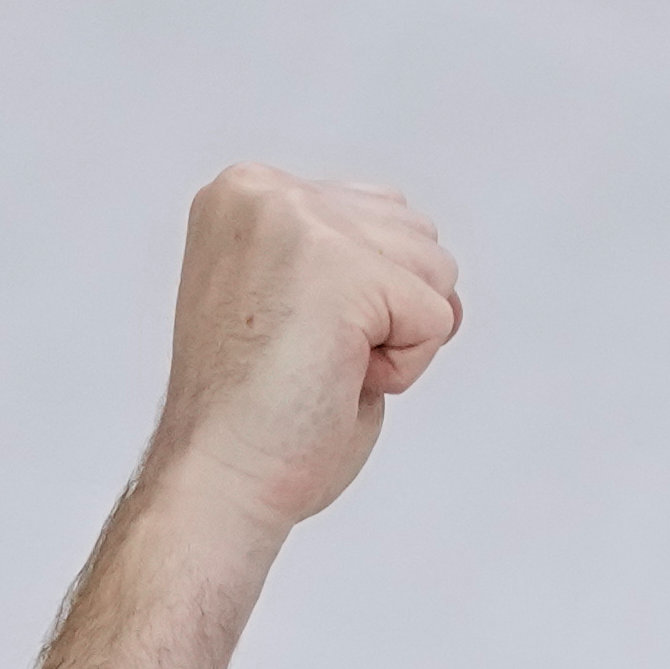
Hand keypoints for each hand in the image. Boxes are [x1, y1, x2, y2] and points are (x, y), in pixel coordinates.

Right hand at [140, 167, 458, 541]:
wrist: (219, 477)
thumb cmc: (260, 419)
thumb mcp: (310, 309)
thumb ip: (364, 268)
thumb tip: (449, 289)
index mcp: (248, 192)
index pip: (376, 217)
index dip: (367, 299)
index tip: (295, 339)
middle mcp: (266, 191)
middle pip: (415, 233)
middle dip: (389, 311)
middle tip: (312, 359)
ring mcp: (300, 221)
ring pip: (434, 268)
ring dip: (398, 338)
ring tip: (324, 368)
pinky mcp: (339, 268)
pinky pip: (436, 318)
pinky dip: (405, 369)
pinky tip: (338, 381)